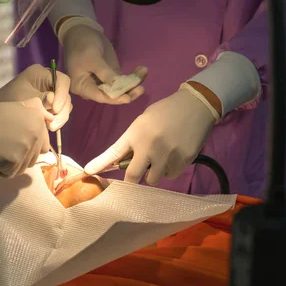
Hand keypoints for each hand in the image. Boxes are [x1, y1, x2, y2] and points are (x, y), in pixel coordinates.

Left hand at [0, 64, 71, 131]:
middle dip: (61, 111)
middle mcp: (48, 81)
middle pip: (65, 95)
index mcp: (41, 73)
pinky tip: (48, 127)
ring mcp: (50, 94)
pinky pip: (60, 112)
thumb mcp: (26, 100)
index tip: (55, 110)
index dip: (62, 95)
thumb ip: (41, 100)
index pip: (62, 81)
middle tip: (52, 125)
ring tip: (49, 128)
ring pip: (65, 105)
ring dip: (60, 118)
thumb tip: (53, 103)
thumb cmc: (9, 102)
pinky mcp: (50, 105)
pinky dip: (57, 120)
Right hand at [0, 98, 48, 176]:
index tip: (14, 140)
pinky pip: (13, 173)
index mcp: (37, 120)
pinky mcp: (14, 161)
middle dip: (21, 156)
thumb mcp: (15, 107)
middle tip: (5, 146)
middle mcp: (35, 133)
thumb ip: (34, 111)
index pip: (44, 144)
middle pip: (35, 157)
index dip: (28, 146)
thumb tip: (51, 117)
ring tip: (0, 152)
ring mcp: (25, 148)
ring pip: (25, 167)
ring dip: (13, 164)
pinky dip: (3, 170)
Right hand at [62, 22, 146, 103]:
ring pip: (120, 89)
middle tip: (141, 88)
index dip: (114, 99)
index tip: (128, 98)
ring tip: (143, 72)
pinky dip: (133, 77)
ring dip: (133, 83)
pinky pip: (123, 81)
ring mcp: (103, 83)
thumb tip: (116, 87)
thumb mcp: (92, 57)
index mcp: (83, 87)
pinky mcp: (111, 76)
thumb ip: (104, 73)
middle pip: (112, 96)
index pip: (100, 96)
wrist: (82, 32)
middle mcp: (93, 89)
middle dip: (127, 92)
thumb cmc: (82, 45)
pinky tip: (142, 70)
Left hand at [84, 88, 216, 184]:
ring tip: (162, 158)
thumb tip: (124, 162)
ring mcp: (166, 155)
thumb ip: (134, 141)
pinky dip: (171, 169)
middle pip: (133, 176)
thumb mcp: (144, 121)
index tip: (88, 172)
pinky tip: (175, 155)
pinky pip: (171, 175)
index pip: (113, 152)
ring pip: (153, 179)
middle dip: (132, 180)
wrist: (196, 105)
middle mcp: (148, 147)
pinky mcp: (182, 161)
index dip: (100, 164)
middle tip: (136, 175)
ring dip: (154, 173)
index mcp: (136, 133)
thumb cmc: (167, 111)